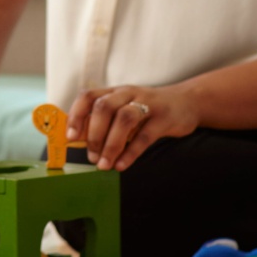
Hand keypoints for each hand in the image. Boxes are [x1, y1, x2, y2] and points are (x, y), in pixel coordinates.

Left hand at [68, 84, 199, 171]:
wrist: (186, 101)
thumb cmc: (147, 110)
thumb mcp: (125, 108)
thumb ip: (106, 122)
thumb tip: (81, 144)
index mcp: (114, 92)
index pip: (88, 96)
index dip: (76, 116)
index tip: (70, 137)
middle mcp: (128, 94)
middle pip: (104, 107)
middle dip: (94, 134)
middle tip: (91, 156)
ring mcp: (147, 104)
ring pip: (124, 119)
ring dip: (111, 144)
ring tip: (104, 165)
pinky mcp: (164, 118)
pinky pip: (145, 135)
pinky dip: (131, 152)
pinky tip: (121, 165)